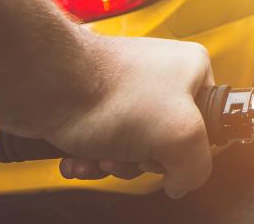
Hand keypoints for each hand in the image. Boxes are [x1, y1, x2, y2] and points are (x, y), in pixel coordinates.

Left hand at [0, 35, 214, 197]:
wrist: (42, 83)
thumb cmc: (105, 92)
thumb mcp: (180, 135)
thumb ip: (197, 167)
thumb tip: (181, 182)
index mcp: (191, 71)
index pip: (210, 124)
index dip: (189, 148)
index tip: (171, 150)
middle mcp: (159, 77)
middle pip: (167, 143)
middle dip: (143, 161)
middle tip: (131, 153)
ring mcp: (124, 91)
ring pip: (132, 149)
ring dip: (114, 163)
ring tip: (100, 153)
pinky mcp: (93, 105)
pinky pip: (102, 145)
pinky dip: (90, 159)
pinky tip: (80, 155)